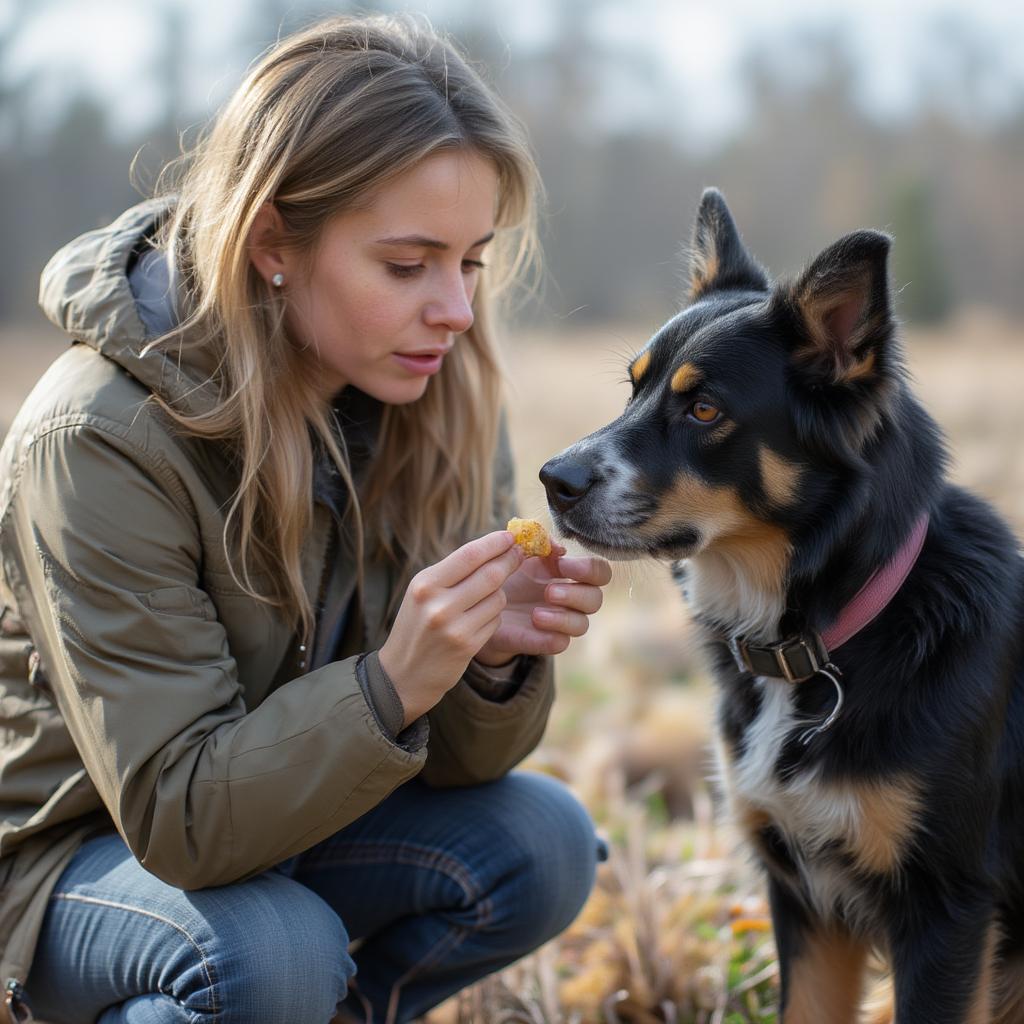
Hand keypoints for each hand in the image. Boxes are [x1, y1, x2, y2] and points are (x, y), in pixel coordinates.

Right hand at [379, 531, 524, 727]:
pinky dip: (494, 616)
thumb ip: (452, 571)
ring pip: (498, 598)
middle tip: (519, 554)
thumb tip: (492, 546)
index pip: (469, 555)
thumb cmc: (416, 625)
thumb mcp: (423, 592)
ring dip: (499, 594)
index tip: (510, 536)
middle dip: (509, 561)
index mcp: (425, 584)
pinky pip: (496, 620)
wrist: (402, 674)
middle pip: (490, 574)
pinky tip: (478, 621)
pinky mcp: (468, 646)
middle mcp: (438, 605)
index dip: (495, 543)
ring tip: (485, 598)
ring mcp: (455, 628)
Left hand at [474, 544, 612, 665]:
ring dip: (563, 618)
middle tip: (549, 592)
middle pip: (596, 600)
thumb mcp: (520, 550)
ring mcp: (559, 623)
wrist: (480, 601)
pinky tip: (534, 625)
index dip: (588, 569)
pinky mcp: (544, 641)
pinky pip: (561, 643)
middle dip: (575, 594)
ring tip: (536, 614)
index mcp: (570, 574)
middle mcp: (571, 600)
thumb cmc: (506, 572)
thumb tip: (560, 548)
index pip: (600, 572)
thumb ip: (539, 541)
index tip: (561, 564)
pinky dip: (553, 636)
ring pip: (582, 625)